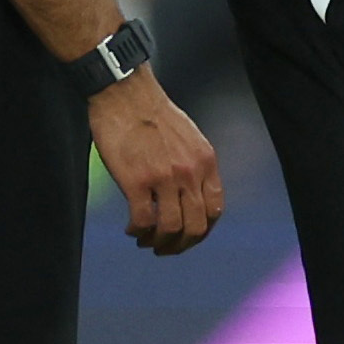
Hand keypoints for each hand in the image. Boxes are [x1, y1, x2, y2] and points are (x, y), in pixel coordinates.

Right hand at [87, 66, 223, 254]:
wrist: (127, 96)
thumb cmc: (154, 116)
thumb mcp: (189, 139)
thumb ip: (194, 166)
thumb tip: (193, 196)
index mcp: (206, 161)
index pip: (216, 210)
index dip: (202, 231)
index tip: (187, 236)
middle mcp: (190, 172)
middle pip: (196, 226)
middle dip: (180, 245)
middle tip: (164, 248)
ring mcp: (164, 177)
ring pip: (170, 229)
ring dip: (158, 243)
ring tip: (145, 240)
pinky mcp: (137, 181)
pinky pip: (142, 222)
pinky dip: (137, 232)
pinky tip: (131, 229)